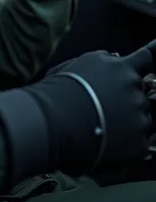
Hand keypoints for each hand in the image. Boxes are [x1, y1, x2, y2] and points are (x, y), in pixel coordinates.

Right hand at [0, 41, 155, 185]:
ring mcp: (140, 118)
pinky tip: (108, 143)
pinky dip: (127, 144)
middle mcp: (136, 91)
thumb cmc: (60, 90)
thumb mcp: (78, 63)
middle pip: (143, 93)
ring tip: (104, 128)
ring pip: (144, 119)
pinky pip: (141, 143)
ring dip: (131, 122)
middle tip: (107, 107)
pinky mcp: (140, 145)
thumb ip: (102, 60)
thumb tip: (116, 57)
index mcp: (123, 68)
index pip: (148, 57)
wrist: (55, 121)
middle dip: (130, 98)